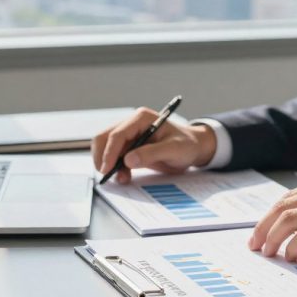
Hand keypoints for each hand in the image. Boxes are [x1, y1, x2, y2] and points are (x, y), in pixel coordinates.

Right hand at [91, 107, 217, 183]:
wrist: (193, 149)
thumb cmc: (187, 145)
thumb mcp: (174, 150)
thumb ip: (152, 154)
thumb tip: (128, 160)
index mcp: (142, 118)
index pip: (118, 133)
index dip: (110, 152)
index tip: (107, 169)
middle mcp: (132, 124)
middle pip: (105, 138)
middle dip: (103, 157)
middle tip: (107, 175)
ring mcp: (129, 135)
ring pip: (106, 147)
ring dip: (108, 163)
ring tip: (121, 178)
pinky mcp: (129, 146)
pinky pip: (114, 156)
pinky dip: (114, 167)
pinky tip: (124, 177)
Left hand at [248, 173, 296, 263]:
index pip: (289, 197)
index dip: (270, 216)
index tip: (261, 232)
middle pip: (283, 207)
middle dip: (263, 228)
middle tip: (255, 245)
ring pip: (289, 220)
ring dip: (272, 239)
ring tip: (268, 253)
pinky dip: (292, 249)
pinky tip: (291, 258)